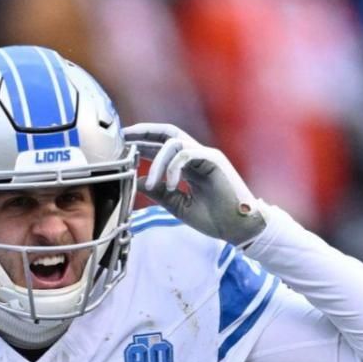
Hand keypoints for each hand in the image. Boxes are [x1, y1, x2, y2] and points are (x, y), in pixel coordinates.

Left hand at [124, 123, 266, 245]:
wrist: (240, 228)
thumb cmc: (216, 219)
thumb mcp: (180, 206)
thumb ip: (162, 194)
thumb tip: (142, 181)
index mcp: (189, 166)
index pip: (162, 147)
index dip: (142, 143)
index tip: (123, 145)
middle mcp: (197, 156)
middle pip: (167, 133)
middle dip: (144, 132)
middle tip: (124, 136)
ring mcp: (206, 156)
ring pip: (174, 142)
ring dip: (157, 161)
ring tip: (150, 183)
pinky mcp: (214, 160)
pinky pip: (187, 154)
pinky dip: (173, 168)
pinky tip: (169, 185)